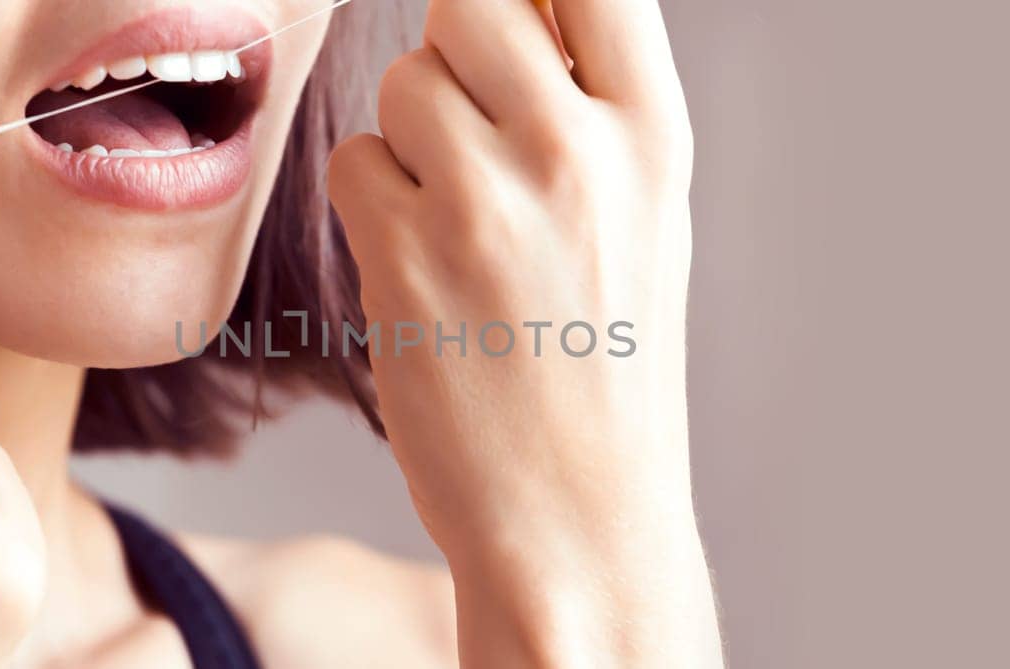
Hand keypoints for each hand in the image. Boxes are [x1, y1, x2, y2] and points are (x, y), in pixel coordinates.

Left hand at [329, 0, 715, 664]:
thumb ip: (590, 108)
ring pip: (403, 83)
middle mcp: (576, 155)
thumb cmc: (608, 367)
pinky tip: (422, 267)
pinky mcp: (403, 257)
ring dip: (413, 137)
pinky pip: (355, 160)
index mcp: (654, 140)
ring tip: (461, 224)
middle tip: (475, 130)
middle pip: (470, 4)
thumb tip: (517, 5)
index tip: (515, 11)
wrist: (578, 520)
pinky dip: (373, 201)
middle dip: (456, 51)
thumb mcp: (644, 222)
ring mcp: (486, 204)